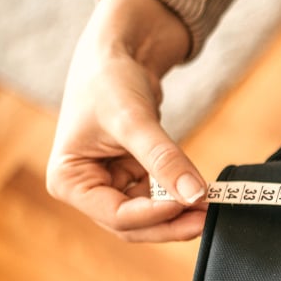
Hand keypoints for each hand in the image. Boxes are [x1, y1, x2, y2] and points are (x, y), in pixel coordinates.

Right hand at [46, 0, 207, 241]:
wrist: (118, 55)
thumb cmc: (109, 81)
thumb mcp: (134, 121)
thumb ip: (164, 159)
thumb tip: (196, 195)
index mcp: (69, 180)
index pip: (115, 215)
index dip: (154, 215)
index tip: (189, 205)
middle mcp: (87, 189)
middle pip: (133, 224)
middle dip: (170, 223)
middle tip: (207, 217)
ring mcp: (110, 185)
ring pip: (148, 216)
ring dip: (178, 214)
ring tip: (210, 204)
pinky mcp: (132, 178)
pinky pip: (159, 198)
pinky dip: (179, 197)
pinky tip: (201, 192)